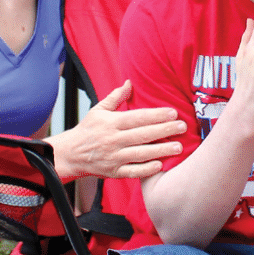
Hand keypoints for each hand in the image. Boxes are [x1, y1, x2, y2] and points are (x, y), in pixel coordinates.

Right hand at [51, 81, 187, 180]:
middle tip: (183, 127)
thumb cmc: (88, 130)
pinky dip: (146, 170)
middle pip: (143, 135)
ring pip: (141, 154)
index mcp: (111, 123)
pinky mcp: (114, 172)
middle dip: (164, 130)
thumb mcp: (99, 109)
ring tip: (179, 147)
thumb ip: (116, 96)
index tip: (173, 112)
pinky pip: (132, 172)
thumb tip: (129, 82)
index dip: (156, 115)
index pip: (138, 118)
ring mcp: (114, 157)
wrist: (70, 154)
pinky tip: (160, 165)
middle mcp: (113, 140)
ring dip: (161, 150)